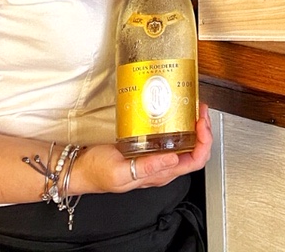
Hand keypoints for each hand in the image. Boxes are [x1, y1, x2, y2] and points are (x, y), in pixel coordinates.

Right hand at [70, 103, 212, 195]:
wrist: (81, 169)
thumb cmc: (97, 173)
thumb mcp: (119, 172)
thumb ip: (147, 168)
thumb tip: (173, 160)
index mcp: (160, 175)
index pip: (195, 162)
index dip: (204, 143)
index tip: (201, 124)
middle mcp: (163, 167)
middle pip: (196, 151)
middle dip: (204, 130)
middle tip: (201, 110)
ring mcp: (157, 157)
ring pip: (186, 144)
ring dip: (195, 126)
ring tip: (195, 109)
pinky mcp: (149, 148)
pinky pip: (172, 138)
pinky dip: (180, 125)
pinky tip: (178, 114)